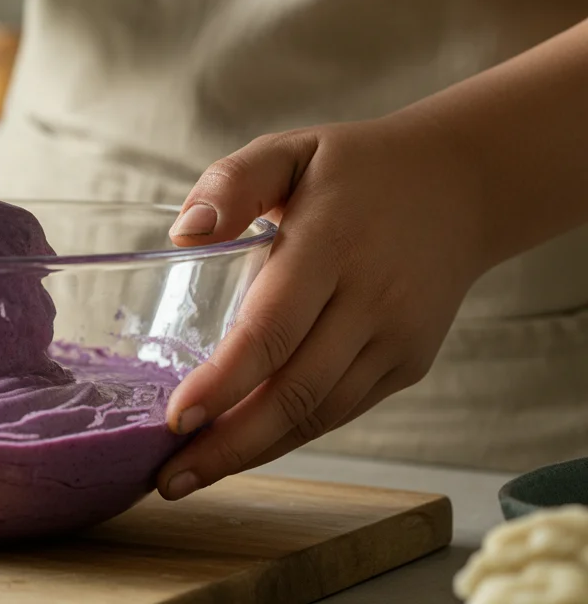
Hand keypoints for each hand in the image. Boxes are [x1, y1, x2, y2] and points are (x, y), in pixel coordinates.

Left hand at [157, 114, 489, 499]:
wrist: (461, 186)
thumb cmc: (354, 168)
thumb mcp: (291, 149)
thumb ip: (233, 182)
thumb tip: (184, 234)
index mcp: (333, 244)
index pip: (272, 329)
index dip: (223, 382)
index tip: (174, 421)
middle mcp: (371, 300)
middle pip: (295, 391)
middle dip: (228, 444)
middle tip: (167, 480)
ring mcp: (396, 338)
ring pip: (320, 415)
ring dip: (254, 453)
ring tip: (191, 477)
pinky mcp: (408, 363)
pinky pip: (342, 411)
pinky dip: (291, 437)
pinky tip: (244, 449)